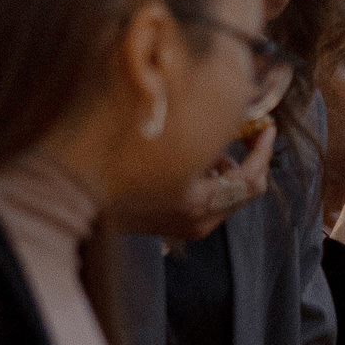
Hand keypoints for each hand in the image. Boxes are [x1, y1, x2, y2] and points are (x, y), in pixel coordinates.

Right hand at [112, 122, 276, 242]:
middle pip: (245, 191)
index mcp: (197, 203)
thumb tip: (230, 117)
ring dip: (227, 168)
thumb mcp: (166, 138)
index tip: (268, 129)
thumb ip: (202, 130)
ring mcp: (189, 227)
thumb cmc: (113, 159)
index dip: (264, 151)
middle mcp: (198, 221)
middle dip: (248, 159)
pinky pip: (211, 201)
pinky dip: (211, 179)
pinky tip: (191, 160)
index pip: (251, 180)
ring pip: (228, 195)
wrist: (75, 194)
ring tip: (208, 145)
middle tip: (246, 133)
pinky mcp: (178, 227)